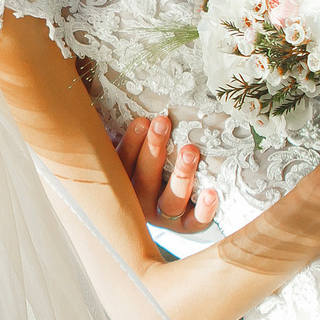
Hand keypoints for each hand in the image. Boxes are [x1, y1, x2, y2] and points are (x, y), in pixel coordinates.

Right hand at [116, 114, 217, 229]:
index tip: (143, 119)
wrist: (158, 212)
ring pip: (170, 201)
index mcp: (121, 183)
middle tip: (163, 122)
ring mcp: (163, 217)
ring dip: (181, 175)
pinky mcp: (185, 227)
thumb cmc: (144, 168)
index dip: (132, 142)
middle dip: (153, 149)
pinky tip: (213, 193)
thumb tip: (107, 92)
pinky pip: (195, 223)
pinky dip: (204, 210)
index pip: (122, 163)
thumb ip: (123, 132)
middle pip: (144, 179)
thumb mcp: (127, 152)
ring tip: (190, 151)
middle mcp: (139, 203)